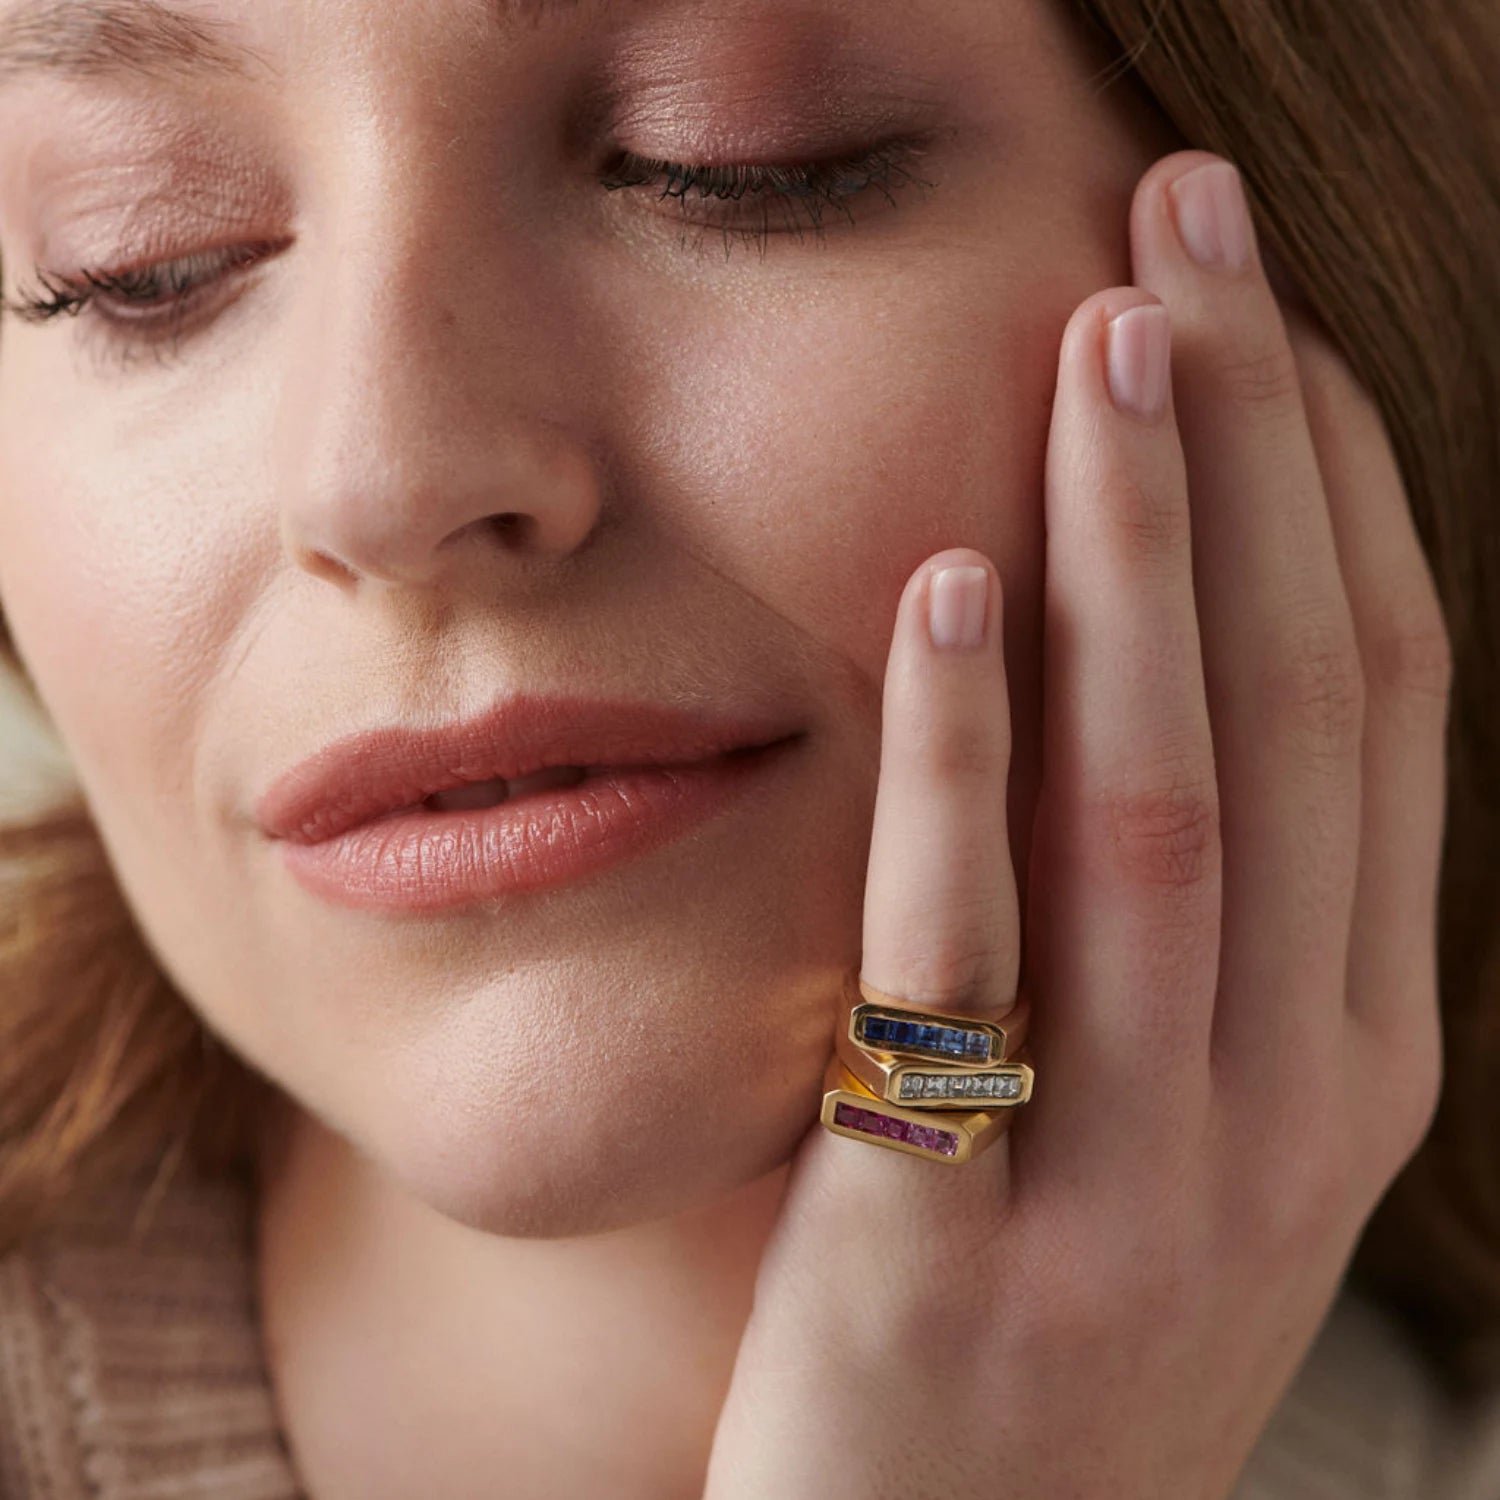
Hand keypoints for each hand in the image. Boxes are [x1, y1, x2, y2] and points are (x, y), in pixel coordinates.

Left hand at [701, 150, 1453, 1499]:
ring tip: (1106, 344)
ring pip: (1167, 797)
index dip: (1337, 487)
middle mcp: (1289, 1098)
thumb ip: (1200, 934)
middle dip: (1256, 448)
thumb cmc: (1057, 1331)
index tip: (1268, 314)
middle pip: (1296, 708)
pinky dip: (966, 749)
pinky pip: (969, 942)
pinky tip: (954, 582)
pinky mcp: (953, 1227)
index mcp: (1356, 1054)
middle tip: (1194, 236)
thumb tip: (1176, 670)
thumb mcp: (1183, 1133)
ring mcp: (1139, 1171)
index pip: (1381, 710)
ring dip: (1142, 550)